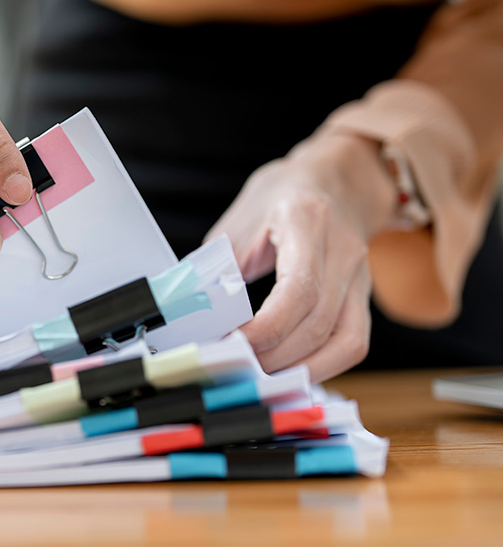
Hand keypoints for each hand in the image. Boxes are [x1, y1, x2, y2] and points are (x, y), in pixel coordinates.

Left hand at [206, 134, 397, 380]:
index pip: (299, 289)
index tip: (231, 344)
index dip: (266, 328)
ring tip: (260, 377)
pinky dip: (322, 366)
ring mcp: (362, 277)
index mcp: (307, 221)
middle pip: (319, 323)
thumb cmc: (281, 197)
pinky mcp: (364, 297)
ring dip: (300, 370)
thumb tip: (193, 313)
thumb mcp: (241, 219)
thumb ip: (219, 265)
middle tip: (234, 367)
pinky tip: (289, 370)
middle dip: (274, 356)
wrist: (337, 179)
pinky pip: (353, 344)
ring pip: (346, 343)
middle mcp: (344, 251)